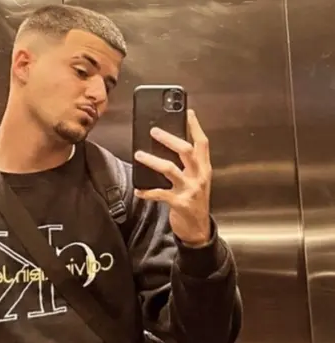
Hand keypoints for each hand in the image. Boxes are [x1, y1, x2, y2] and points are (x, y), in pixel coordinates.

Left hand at [134, 110, 211, 245]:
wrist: (199, 230)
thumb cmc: (195, 202)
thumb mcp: (197, 181)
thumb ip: (189, 165)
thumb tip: (168, 146)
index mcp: (204, 168)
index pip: (202, 143)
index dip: (195, 127)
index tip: (188, 112)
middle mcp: (199, 176)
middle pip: (186, 151)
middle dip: (169, 139)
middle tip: (154, 131)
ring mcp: (190, 190)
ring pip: (170, 169)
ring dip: (152, 160)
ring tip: (139, 155)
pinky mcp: (179, 203)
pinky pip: (160, 194)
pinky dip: (147, 191)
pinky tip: (138, 190)